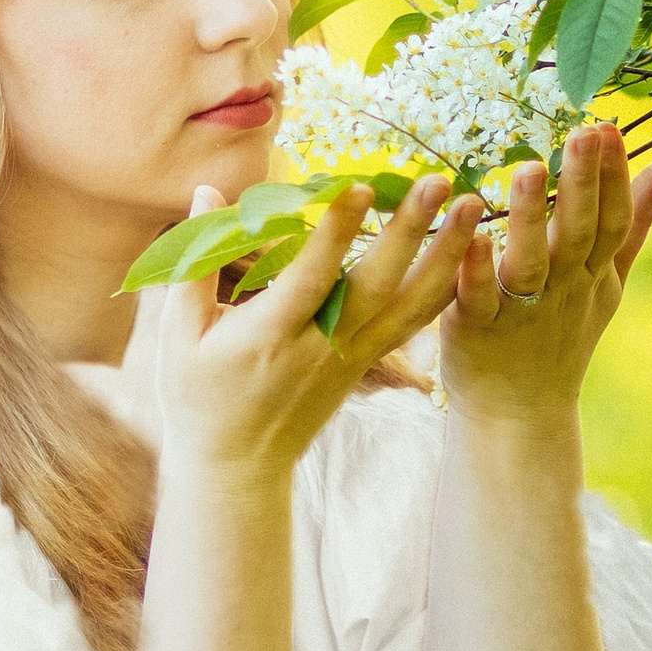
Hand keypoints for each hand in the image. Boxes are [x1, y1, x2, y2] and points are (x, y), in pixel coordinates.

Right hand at [156, 174, 481, 487]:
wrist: (237, 467)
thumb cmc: (198, 397)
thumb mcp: (180, 337)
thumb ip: (196, 264)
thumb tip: (208, 192)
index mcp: (268, 338)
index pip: (311, 279)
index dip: (336, 233)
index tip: (360, 188)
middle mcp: (319, 349)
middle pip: (375, 286)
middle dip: (409, 232)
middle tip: (437, 183)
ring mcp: (350, 358)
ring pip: (408, 305)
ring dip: (444, 255)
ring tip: (471, 207)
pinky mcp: (366, 364)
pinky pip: (412, 324)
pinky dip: (443, 288)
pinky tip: (469, 252)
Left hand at [438, 126, 651, 424]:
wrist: (519, 412)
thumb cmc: (560, 336)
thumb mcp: (606, 282)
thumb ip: (633, 225)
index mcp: (592, 272)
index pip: (612, 219)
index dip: (614, 177)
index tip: (609, 129)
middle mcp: (564, 288)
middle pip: (579, 233)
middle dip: (583, 183)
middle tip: (584, 133)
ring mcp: (522, 309)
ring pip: (531, 260)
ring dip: (532, 216)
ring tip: (530, 169)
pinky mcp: (477, 328)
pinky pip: (480, 296)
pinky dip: (477, 269)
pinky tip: (472, 237)